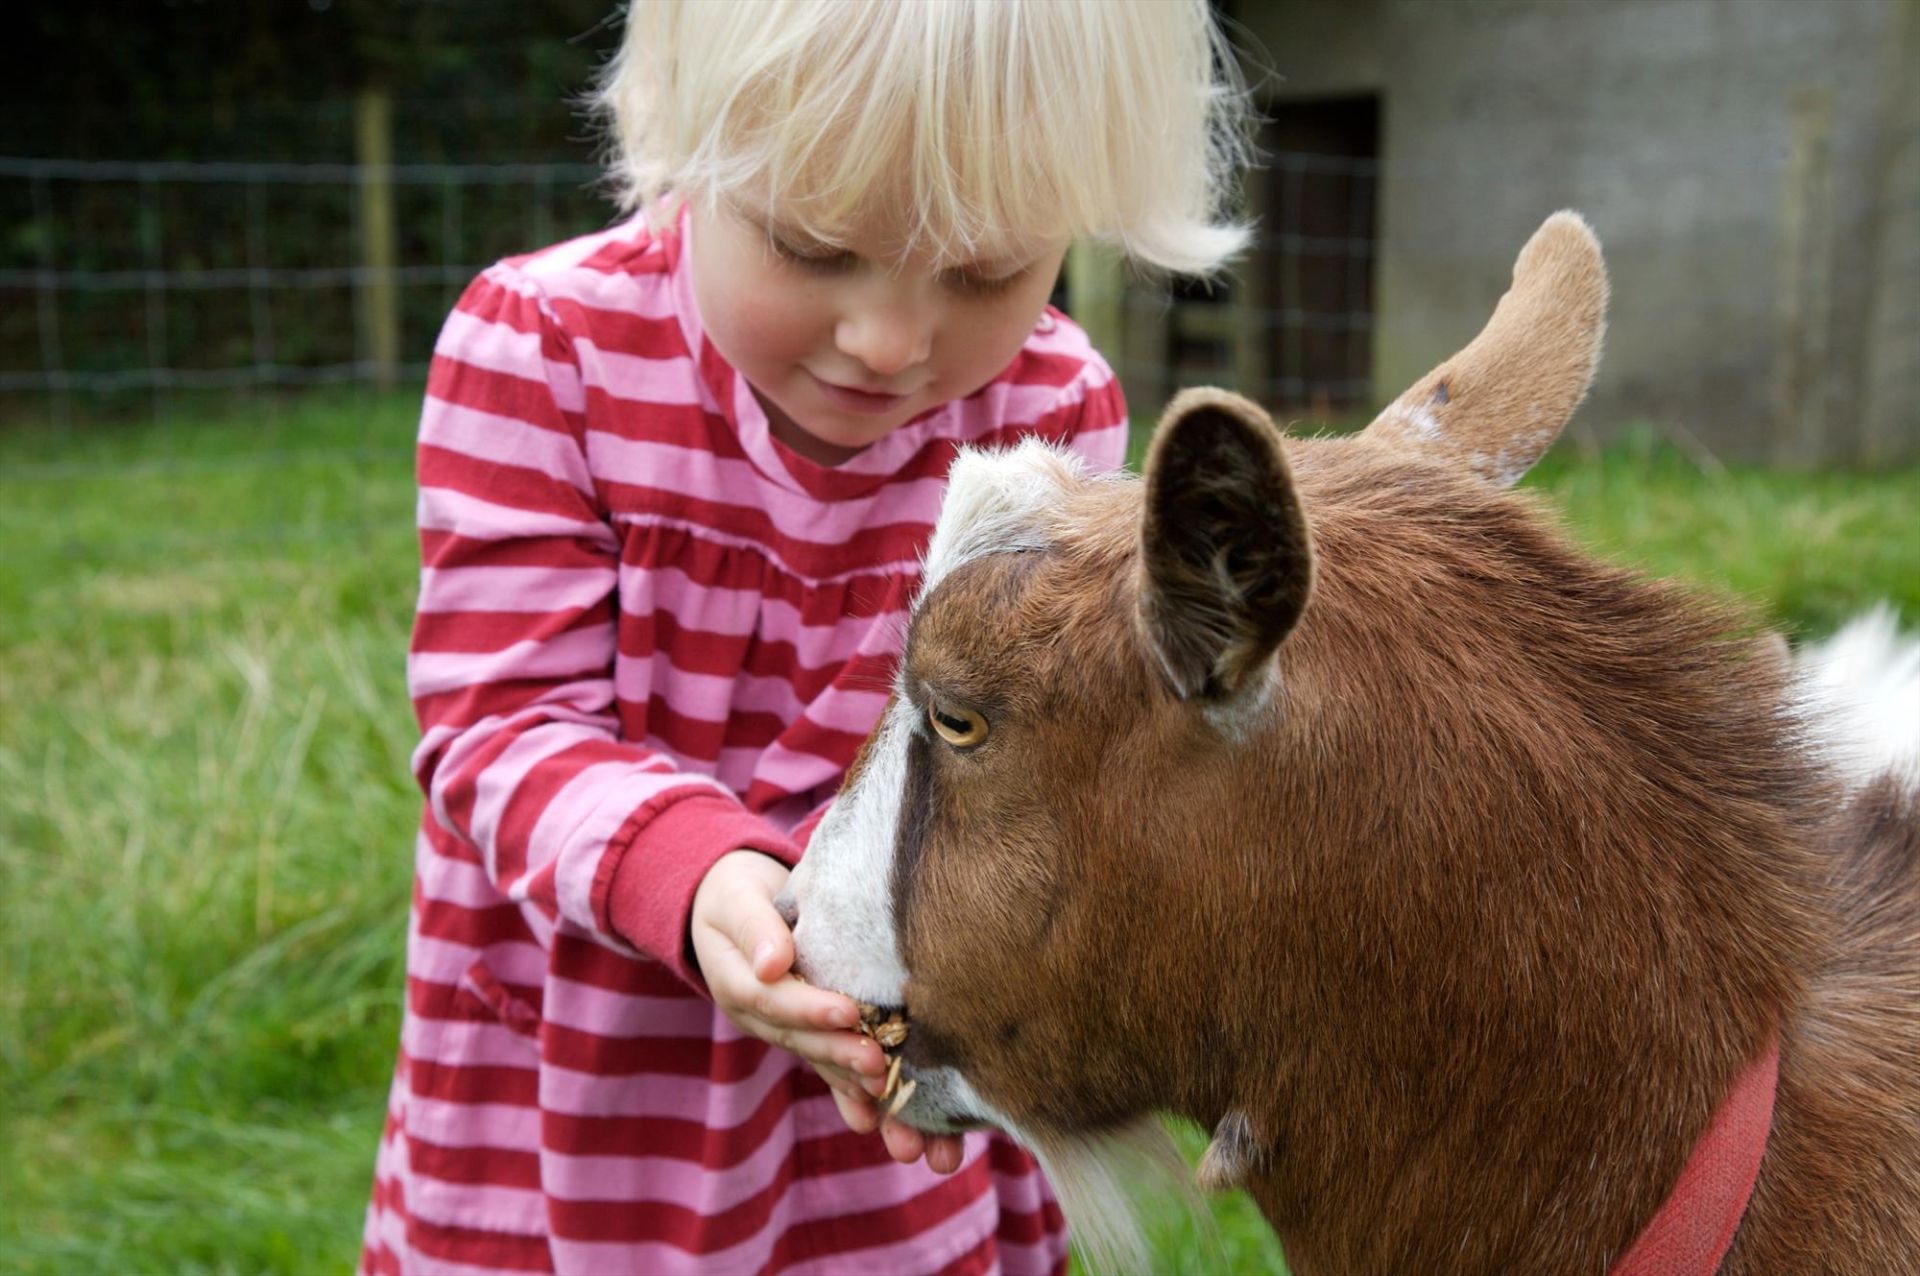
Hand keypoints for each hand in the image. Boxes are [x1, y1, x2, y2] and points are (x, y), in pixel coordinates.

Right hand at [689, 850, 965, 1172]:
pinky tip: (872, 1118)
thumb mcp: (736, 901)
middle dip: (838, 1052)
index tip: (848, 1011)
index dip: (809, 1009)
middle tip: (877, 1063)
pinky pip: (826, 1065)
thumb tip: (772, 964)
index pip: (772, 1000)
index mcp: (736, 983)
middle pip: (798, 1038)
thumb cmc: (737, 896)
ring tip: (884, 1090)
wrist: (734, 907)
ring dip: (848, 1077)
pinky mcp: (804, 1035)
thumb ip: (754, 928)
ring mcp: (781, 1030)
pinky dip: (847, 1090)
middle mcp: (758, 1016)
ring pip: (816, 1056)